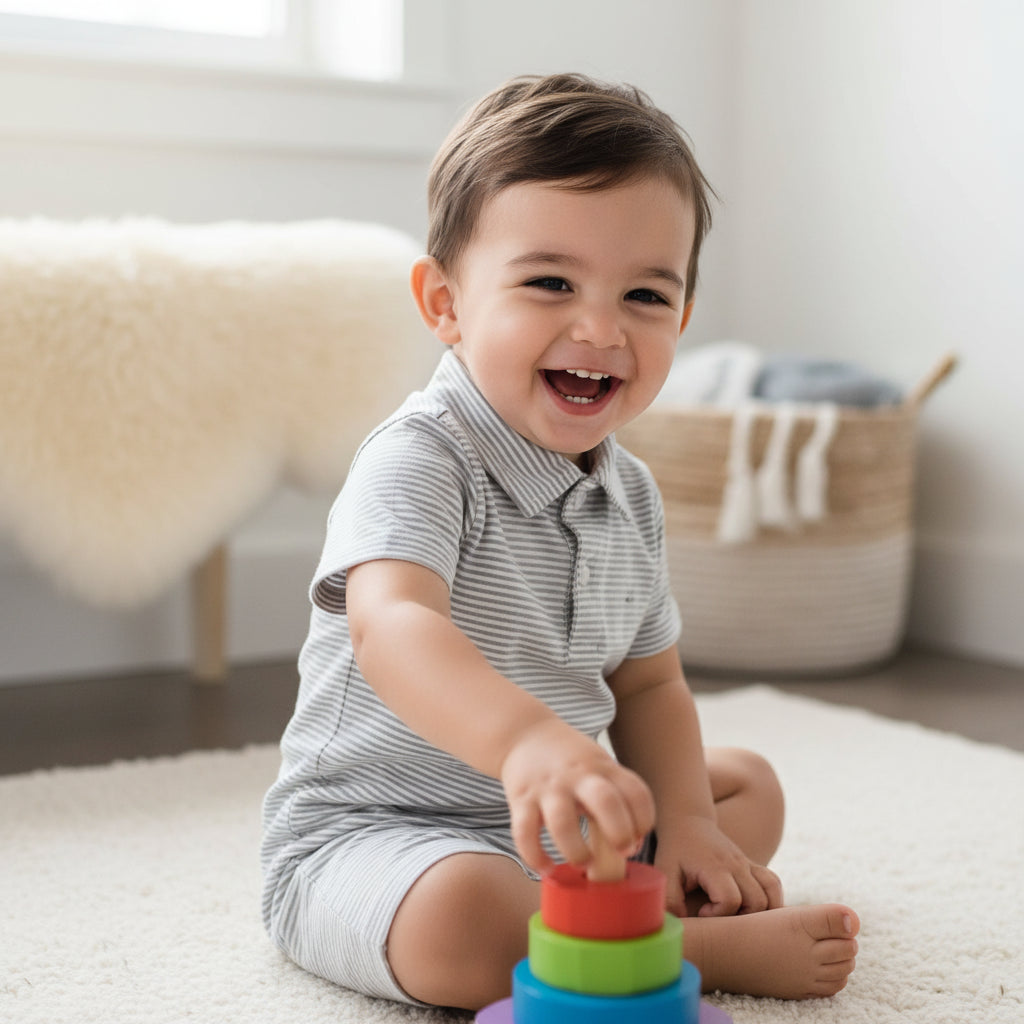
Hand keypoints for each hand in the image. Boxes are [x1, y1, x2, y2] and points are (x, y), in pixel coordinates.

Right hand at [500, 718, 654, 874]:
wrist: (524, 734)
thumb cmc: (570, 759)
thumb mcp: (598, 764)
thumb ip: (615, 796)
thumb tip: (630, 844)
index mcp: (602, 767)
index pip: (635, 791)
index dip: (644, 819)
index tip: (638, 837)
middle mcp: (577, 775)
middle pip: (605, 801)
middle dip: (619, 832)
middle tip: (621, 851)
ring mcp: (548, 787)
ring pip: (562, 821)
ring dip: (576, 850)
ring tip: (584, 863)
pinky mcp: (521, 799)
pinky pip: (524, 832)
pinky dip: (535, 856)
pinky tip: (546, 868)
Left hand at [655, 815, 782, 917]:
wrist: (689, 823)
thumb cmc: (676, 850)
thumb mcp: (665, 871)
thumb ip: (670, 899)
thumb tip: (681, 926)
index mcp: (715, 866)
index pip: (730, 899)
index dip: (717, 914)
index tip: (702, 912)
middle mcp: (736, 865)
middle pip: (757, 901)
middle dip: (741, 918)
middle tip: (721, 917)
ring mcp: (747, 864)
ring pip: (771, 894)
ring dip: (760, 912)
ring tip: (737, 915)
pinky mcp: (752, 866)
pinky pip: (774, 884)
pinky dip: (772, 899)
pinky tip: (753, 909)